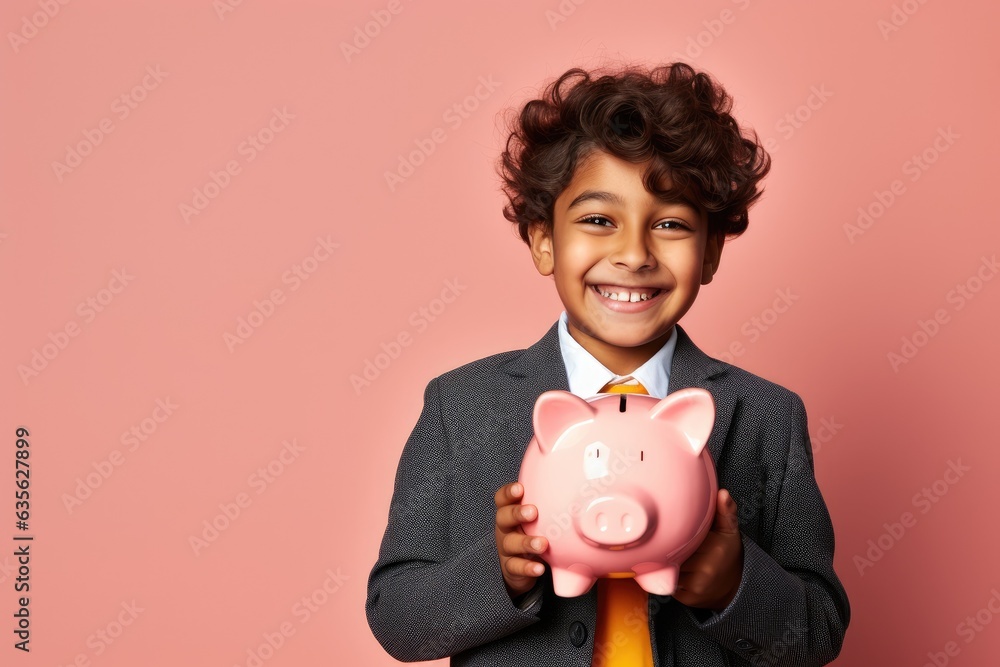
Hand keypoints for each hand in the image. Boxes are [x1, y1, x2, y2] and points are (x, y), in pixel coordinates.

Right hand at [494, 482, 547, 598]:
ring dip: (526, 542)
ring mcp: (506, 548)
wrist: (522, 567)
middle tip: (533, 512)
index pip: (503, 499)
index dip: (508, 493)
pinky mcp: (511, 567)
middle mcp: (506, 528)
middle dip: (517, 513)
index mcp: (511, 513)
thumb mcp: (538, 520)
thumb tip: (583, 497)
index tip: (520, 489)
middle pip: (503, 518)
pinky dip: (527, 567)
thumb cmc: (532, 535)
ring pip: (510, 543)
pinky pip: (515, 567)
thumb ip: (550, 508)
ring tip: (542, 544)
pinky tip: (539, 568)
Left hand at [673, 488, 743, 610]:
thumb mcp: (729, 530)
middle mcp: (705, 569)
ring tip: (680, 558)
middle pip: (670, 551)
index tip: (677, 531)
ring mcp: (696, 586)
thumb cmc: (726, 554)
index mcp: (714, 548)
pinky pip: (666, 583)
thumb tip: (723, 493)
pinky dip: (667, 576)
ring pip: (665, 567)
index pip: (680, 535)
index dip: (674, 532)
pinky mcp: (687, 599)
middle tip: (679, 544)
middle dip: (670, 547)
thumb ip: (725, 511)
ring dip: (666, 562)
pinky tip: (680, 572)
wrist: (733, 586)